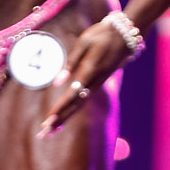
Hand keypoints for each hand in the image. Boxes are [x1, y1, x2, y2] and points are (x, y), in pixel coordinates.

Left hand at [37, 19, 130, 135]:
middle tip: (43, 134)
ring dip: (63, 119)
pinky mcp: (97, 84)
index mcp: (89, 71)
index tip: (47, 120)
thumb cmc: (102, 34)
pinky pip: (82, 101)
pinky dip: (70, 111)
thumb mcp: (84, 42)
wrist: (126, 34)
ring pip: (78, 106)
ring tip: (48, 132)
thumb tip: (57, 82)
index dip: (59, 108)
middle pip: (74, 106)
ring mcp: (97, 84)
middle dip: (58, 121)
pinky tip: (61, 119)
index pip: (71, 95)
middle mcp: (94, 82)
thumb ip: (71, 62)